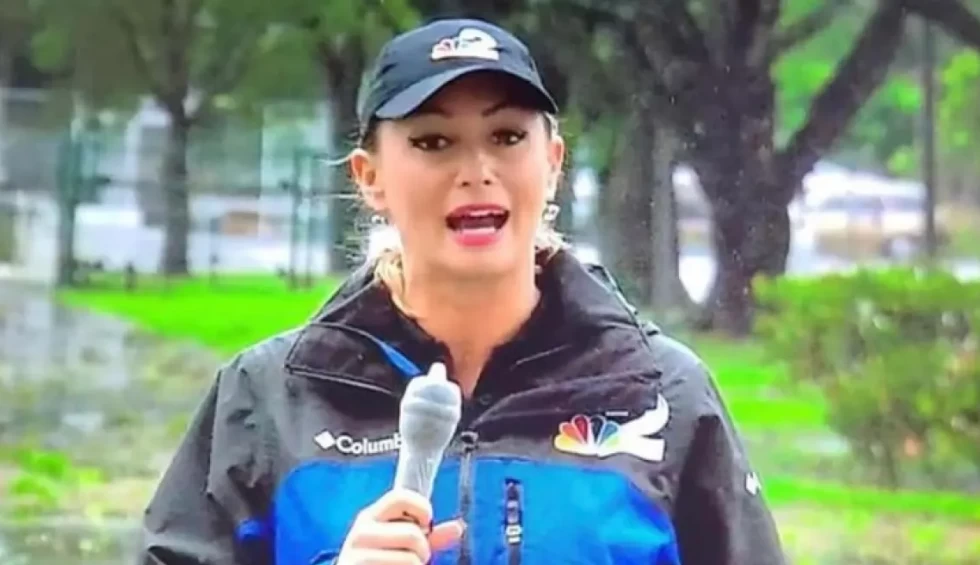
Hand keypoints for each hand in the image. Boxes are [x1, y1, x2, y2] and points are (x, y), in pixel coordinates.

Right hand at [336, 488, 464, 563]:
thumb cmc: (380, 563)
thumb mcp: (400, 546)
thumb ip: (428, 536)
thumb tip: (457, 528)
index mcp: (369, 518)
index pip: (400, 497)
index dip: (422, 509)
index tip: (424, 526)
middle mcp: (361, 533)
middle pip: (413, 534)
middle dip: (422, 551)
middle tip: (412, 559)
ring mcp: (357, 556)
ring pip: (411, 560)